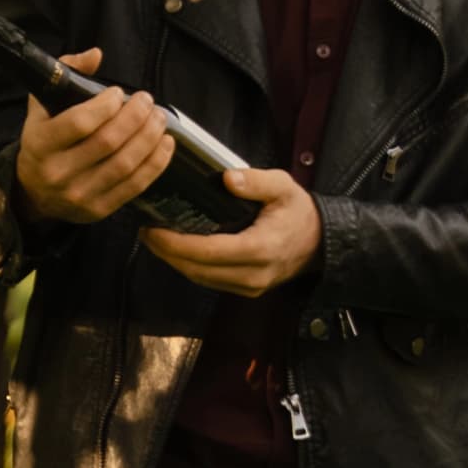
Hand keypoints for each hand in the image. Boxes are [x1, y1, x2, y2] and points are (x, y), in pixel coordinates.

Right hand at [14, 45, 172, 226]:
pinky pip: (135, 185)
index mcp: (40, 144)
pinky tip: (165, 143)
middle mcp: (58, 172)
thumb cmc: (43, 141)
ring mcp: (80, 195)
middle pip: (108, 142)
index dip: (106, 105)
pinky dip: (156, 162)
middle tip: (147, 101)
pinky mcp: (99, 210)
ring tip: (159, 118)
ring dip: (149, 137)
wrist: (33, 192)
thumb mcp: (42, 106)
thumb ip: (66, 73)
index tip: (118, 93)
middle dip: (135, 117)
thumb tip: (96, 55)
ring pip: (125, 164)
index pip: (79, 123)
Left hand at [146, 159, 322, 295]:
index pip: (209, 251)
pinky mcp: (246, 290)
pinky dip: (190, 266)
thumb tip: (227, 178)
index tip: (153, 230)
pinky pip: (210, 281)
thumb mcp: (283, 186)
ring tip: (155, 240)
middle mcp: (253, 274)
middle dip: (167, 253)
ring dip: (175, 262)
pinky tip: (177, 250)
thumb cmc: (299, 212)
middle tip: (146, 232)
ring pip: (201, 279)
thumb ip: (256, 181)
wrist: (321, 242)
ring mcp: (250, 286)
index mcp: (261, 248)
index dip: (176, 243)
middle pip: (198, 269)